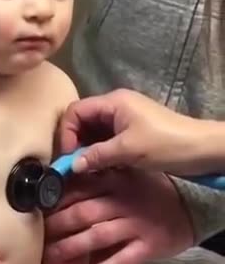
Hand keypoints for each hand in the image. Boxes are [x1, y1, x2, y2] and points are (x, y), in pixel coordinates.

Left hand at [43, 168, 193, 263]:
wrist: (190, 206)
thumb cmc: (148, 190)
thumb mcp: (123, 175)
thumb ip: (96, 179)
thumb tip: (60, 188)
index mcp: (114, 180)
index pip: (77, 189)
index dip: (54, 201)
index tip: (36, 210)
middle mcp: (122, 201)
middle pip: (81, 214)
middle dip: (55, 226)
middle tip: (37, 235)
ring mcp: (135, 224)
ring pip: (94, 237)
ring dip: (68, 248)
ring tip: (49, 256)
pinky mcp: (148, 245)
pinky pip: (120, 259)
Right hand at [59, 88, 222, 175]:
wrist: (204, 149)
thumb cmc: (166, 143)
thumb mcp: (128, 150)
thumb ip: (97, 156)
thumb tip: (72, 166)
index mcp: (113, 102)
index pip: (76, 111)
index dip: (67, 132)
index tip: (68, 155)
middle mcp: (114, 106)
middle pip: (82, 120)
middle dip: (75, 142)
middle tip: (75, 165)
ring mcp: (123, 118)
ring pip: (93, 131)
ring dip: (87, 149)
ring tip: (87, 169)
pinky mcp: (130, 131)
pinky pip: (106, 139)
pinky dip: (100, 152)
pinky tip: (100, 167)